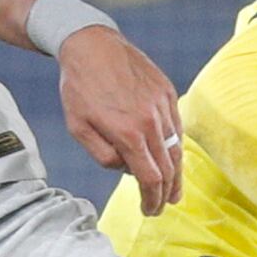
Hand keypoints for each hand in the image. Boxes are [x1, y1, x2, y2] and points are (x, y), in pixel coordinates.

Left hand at [58, 26, 183, 214]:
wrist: (92, 44)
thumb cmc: (79, 88)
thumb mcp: (78, 128)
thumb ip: (103, 155)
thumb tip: (126, 170)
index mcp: (128, 134)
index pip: (150, 179)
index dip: (152, 200)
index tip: (150, 211)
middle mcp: (151, 121)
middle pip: (168, 169)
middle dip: (165, 193)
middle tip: (161, 207)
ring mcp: (162, 105)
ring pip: (177, 148)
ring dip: (176, 174)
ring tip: (173, 190)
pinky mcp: (167, 92)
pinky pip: (176, 126)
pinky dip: (175, 146)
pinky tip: (170, 157)